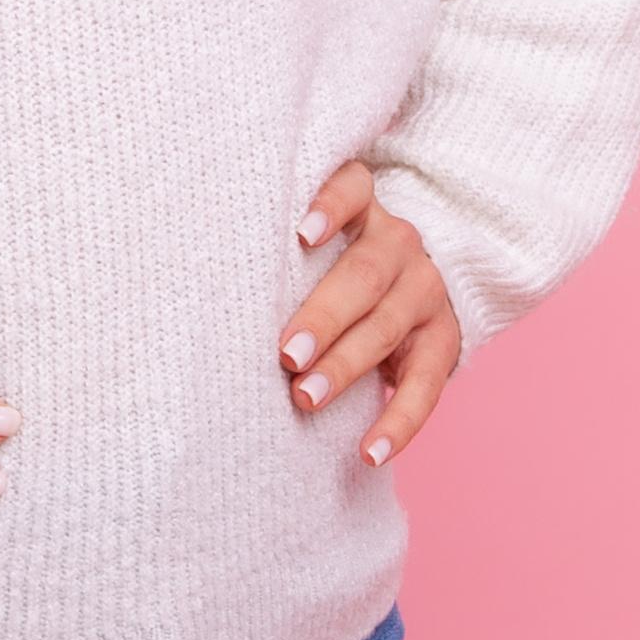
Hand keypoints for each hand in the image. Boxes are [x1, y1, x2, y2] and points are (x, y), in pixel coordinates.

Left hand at [280, 159, 460, 467]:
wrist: (403, 288)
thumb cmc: (326, 269)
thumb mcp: (308, 249)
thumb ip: (276, 255)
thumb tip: (194, 290)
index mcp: (363, 210)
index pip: (353, 187)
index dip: (331, 206)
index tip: (301, 235)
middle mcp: (399, 243)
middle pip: (363, 275)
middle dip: (323, 317)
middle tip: (286, 355)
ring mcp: (426, 290)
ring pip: (387, 327)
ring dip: (346, 366)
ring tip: (306, 398)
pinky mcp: (445, 339)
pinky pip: (425, 385)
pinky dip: (398, 422)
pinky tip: (369, 451)